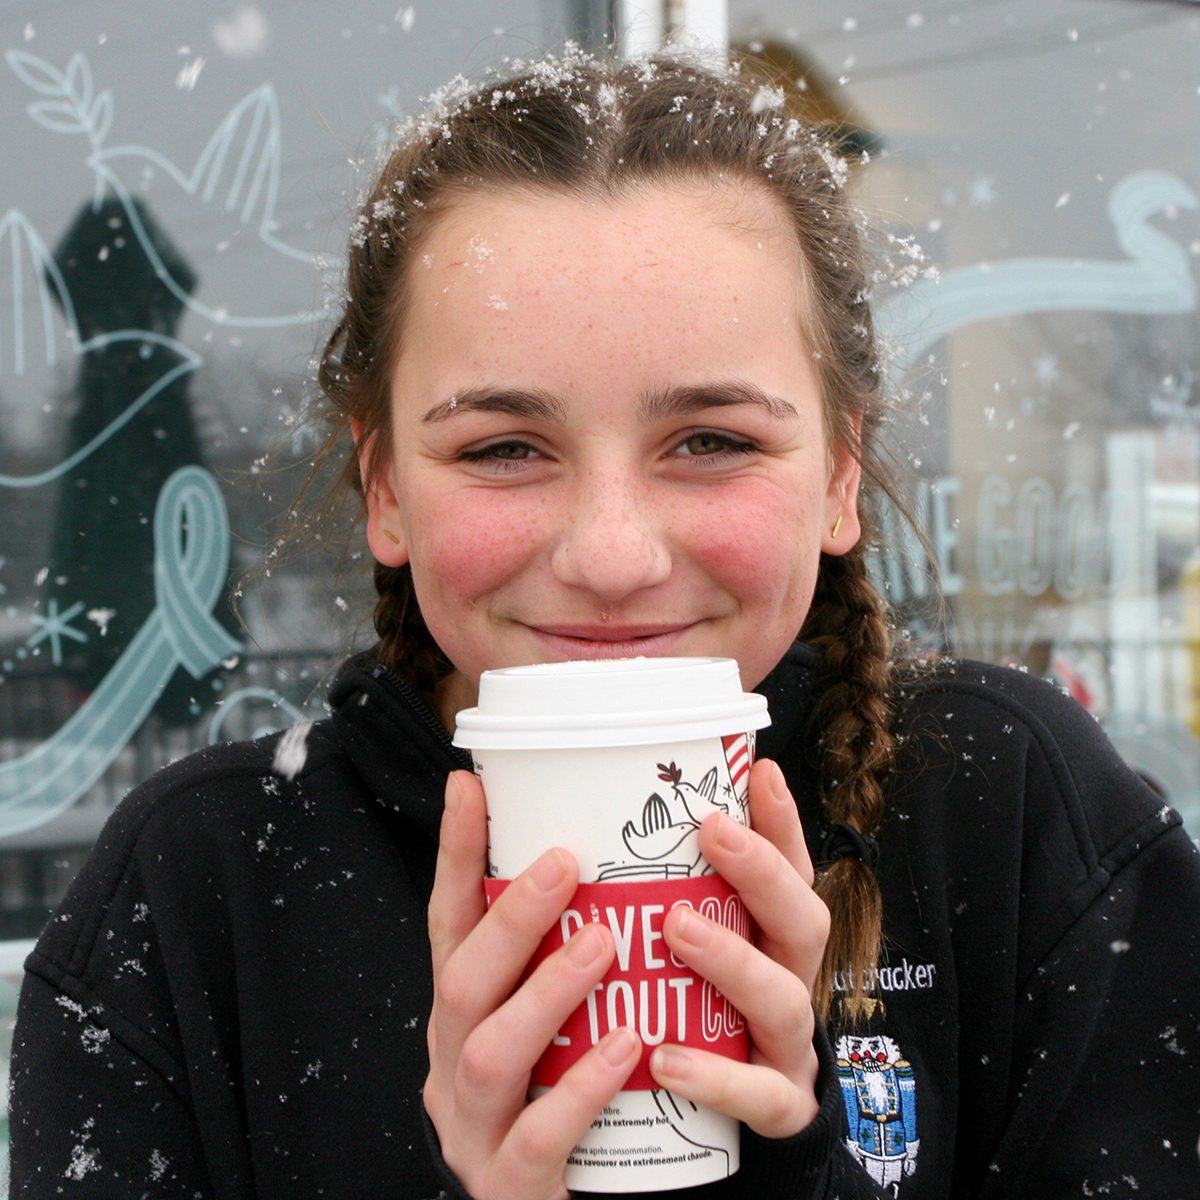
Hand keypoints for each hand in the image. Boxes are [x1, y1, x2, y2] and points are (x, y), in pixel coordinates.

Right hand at [423, 770, 640, 1199]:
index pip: (448, 923)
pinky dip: (580, 1088)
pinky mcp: (509, 1184)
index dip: (453, 855)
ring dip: (545, 991)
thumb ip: (554, 957)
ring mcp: (473, 1125)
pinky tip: (627, 1048)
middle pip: (463, 979)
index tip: (469, 785)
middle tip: (566, 862)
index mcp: (462, 1012)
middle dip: (511, 917)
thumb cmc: (548, 1095)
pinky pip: (539, 1137)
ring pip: (490, 1053)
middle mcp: (452, 1060)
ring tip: (603, 944)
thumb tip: (600, 857)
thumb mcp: (538, 1020)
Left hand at [650, 758, 828, 1137]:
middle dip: (763, 873)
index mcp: (770, 936)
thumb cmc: (694, 1013)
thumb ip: (655, 895)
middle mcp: (788, 980)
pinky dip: (715, 1076)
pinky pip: (759, 1097)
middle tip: (713, 831)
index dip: (781, 822)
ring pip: (784, 1000)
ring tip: (676, 928)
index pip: (790, 869)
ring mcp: (785, 1047)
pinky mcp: (775, 1109)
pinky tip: (665, 1057)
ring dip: (733, 960)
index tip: (759, 772)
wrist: (728, 1126)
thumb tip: (590, 819)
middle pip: (803, 921)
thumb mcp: (682, 947)